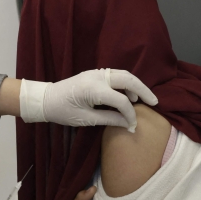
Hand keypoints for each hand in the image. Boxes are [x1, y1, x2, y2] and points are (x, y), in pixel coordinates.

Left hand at [19, 69, 157, 131]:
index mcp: (94, 89)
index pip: (121, 101)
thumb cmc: (63, 111)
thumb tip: (129, 124)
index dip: (130, 114)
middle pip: (128, 79)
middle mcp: (97, 76)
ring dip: (135, 86)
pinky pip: (115, 76)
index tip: (133, 126)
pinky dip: (125, 84)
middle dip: (143, 90)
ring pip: (123, 75)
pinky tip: (128, 96)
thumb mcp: (86, 120)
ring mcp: (95, 72)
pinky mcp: (94, 74)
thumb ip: (110, 119)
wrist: (45, 99)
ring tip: (141, 100)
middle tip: (155, 102)